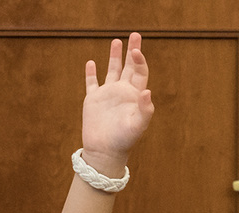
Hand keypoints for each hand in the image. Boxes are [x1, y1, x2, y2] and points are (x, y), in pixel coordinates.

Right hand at [80, 32, 153, 174]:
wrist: (105, 152)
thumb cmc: (124, 140)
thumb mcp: (137, 125)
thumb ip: (145, 109)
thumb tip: (147, 92)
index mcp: (135, 96)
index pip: (140, 72)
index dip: (139, 60)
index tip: (136, 51)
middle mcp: (122, 93)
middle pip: (129, 67)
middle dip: (132, 51)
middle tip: (135, 34)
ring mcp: (108, 95)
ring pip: (112, 71)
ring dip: (114, 56)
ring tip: (117, 41)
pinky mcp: (93, 100)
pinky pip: (92, 83)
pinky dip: (91, 73)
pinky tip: (91, 63)